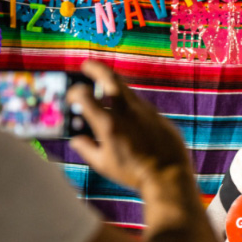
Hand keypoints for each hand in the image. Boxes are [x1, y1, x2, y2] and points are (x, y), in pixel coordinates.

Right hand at [68, 61, 190, 194]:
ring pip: (126, 90)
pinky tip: (129, 120)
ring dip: (113, 87)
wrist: (168, 176)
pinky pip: (141, 106)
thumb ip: (86, 148)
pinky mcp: (159, 116)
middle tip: (86, 65)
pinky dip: (130, 107)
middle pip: (109, 77)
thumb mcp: (103, 164)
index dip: (74, 92)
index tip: (72, 96)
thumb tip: (76, 139)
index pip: (84, 95)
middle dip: (95, 67)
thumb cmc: (133, 173)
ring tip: (105, 92)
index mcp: (108, 123)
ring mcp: (146, 111)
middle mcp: (127, 111)